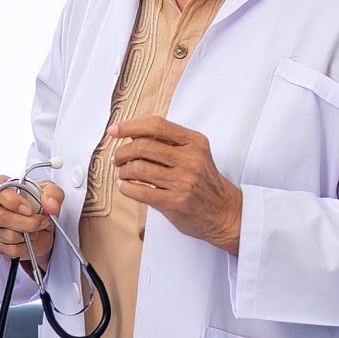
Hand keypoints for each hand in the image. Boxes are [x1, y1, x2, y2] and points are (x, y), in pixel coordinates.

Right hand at [0, 175, 61, 270]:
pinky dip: (25, 246)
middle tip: (41, 221)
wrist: (41, 223)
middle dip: (27, 222)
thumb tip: (49, 204)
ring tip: (37, 228)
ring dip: (29, 234)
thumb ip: (53, 194)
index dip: (11, 200)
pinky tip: (30, 238)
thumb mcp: (51, 192)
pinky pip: (10, 249)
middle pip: (1, 216)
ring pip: (7, 235)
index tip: (28, 209)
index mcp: (0, 186)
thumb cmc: (39, 202)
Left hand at [108, 117, 242, 252]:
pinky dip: (126, 187)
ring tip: (122, 173)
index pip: (156, 126)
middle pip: (143, 146)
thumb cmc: (205, 182)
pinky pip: (140, 191)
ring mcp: (183, 182)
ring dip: (123, 171)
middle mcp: (190, 160)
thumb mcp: (196, 154)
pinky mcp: (175, 202)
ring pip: (139, 168)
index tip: (114, 130)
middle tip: (118, 158)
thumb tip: (132, 135)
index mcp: (194, 142)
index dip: (130, 126)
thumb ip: (169, 143)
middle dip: (123, 152)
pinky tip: (124, 186)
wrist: (224, 211)